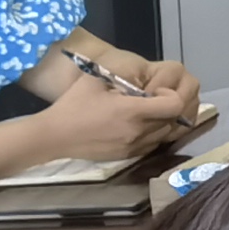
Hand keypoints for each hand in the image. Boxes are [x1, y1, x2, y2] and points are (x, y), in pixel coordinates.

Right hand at [25, 60, 201, 162]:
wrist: (54, 136)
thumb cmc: (74, 105)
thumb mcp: (94, 79)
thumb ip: (121, 73)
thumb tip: (141, 73)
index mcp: (132, 111)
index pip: (174, 105)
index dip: (170, 95)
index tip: (155, 91)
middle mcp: (138, 131)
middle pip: (173, 120)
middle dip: (168, 108)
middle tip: (152, 100)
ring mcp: (134, 147)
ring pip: (166, 134)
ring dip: (163, 122)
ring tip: (145, 113)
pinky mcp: (128, 157)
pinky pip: (153, 145)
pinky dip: (153, 135)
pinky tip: (137, 126)